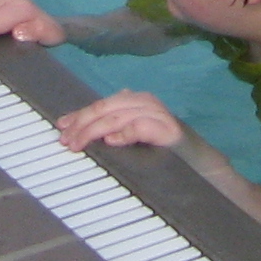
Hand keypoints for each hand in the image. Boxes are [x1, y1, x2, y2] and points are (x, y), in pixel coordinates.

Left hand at [55, 91, 185, 154]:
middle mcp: (144, 102)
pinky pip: (141, 127)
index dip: (79, 115)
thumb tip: (91, 124)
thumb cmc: (164, 148)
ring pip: (117, 117)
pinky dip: (124, 133)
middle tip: (66, 141)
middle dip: (81, 124)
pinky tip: (111, 141)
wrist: (198, 160)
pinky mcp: (167, 130)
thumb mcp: (137, 133)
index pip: (101, 105)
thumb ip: (118, 124)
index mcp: (136, 100)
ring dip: (94, 131)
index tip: (61, 127)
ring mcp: (157, 114)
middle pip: (105, 109)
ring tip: (79, 143)